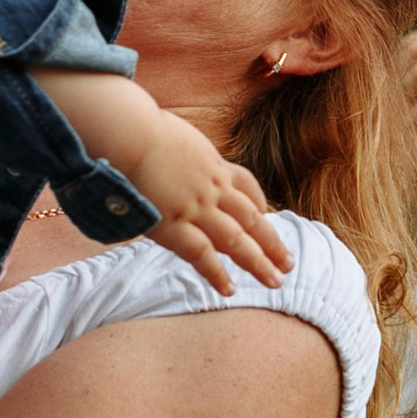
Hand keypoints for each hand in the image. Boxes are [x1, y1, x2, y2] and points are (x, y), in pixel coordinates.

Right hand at [127, 109, 289, 295]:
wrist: (127, 132)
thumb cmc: (140, 127)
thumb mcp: (176, 135)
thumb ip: (183, 154)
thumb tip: (171, 156)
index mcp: (213, 164)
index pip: (246, 185)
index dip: (260, 203)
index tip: (267, 215)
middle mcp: (212, 188)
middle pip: (251, 218)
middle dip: (272, 242)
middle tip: (288, 263)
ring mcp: (195, 207)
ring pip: (236, 239)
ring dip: (258, 262)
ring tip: (275, 281)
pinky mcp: (173, 224)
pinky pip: (201, 254)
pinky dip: (217, 273)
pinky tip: (228, 289)